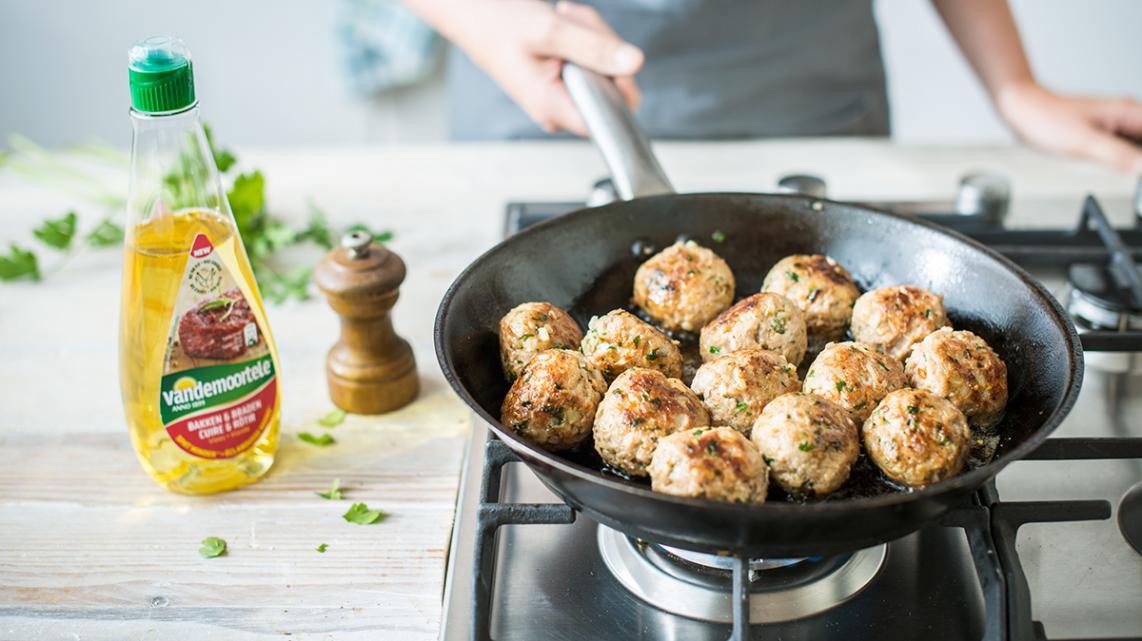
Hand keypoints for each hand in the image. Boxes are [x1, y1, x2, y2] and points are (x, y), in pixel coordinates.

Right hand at [448, 0, 642, 134]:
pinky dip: (585, 35)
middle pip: (610, 87)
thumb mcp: (550, 30)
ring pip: (604, 68)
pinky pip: (592, 60)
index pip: (608, 117)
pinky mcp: (563, 79)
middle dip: (603, 46)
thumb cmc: (494, 21)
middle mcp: (557, 107)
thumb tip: (633, 64)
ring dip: (592, 35)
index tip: (611, 55)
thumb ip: (594, 48)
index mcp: (551, 106)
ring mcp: (561, 94)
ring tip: (563, 18)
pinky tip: (564, 23)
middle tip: (575, 22)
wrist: (470, 9)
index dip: (620, 86)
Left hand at [997, 82, 1141, 172]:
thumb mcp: (1085, 142)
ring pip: (1136, 146)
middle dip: (1139, 160)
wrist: (1021, 110)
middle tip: (1128, 174)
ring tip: (1116, 171)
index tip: (1137, 172)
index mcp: (1128, 113)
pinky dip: (1121, 159)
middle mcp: (1125, 116)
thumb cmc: (1046, 119)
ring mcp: (1113, 124)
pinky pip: (1121, 148)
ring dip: (1133, 161)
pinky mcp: (1100, 133)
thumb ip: (1118, 155)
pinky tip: (1112, 168)